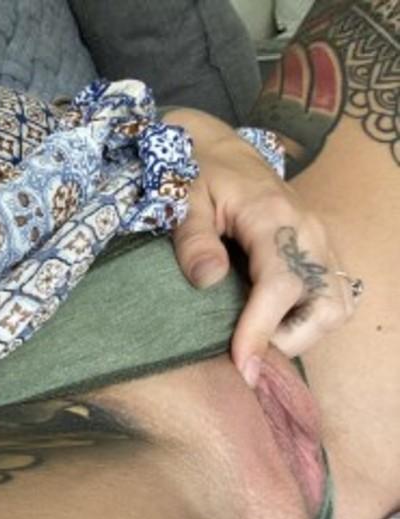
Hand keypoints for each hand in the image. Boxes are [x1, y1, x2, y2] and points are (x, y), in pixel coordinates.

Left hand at [164, 108, 360, 386]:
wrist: (218, 150)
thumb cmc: (198, 175)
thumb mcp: (184, 201)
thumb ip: (193, 240)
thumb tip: (207, 281)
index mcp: (274, 218)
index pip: (281, 286)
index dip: (261, 330)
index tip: (241, 364)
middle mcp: (309, 231)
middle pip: (327, 305)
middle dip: (289, 340)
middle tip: (245, 353)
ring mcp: (320, 241)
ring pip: (338, 306)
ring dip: (302, 334)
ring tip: (258, 339)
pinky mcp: (320, 251)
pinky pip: (334, 296)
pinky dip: (310, 320)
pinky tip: (274, 324)